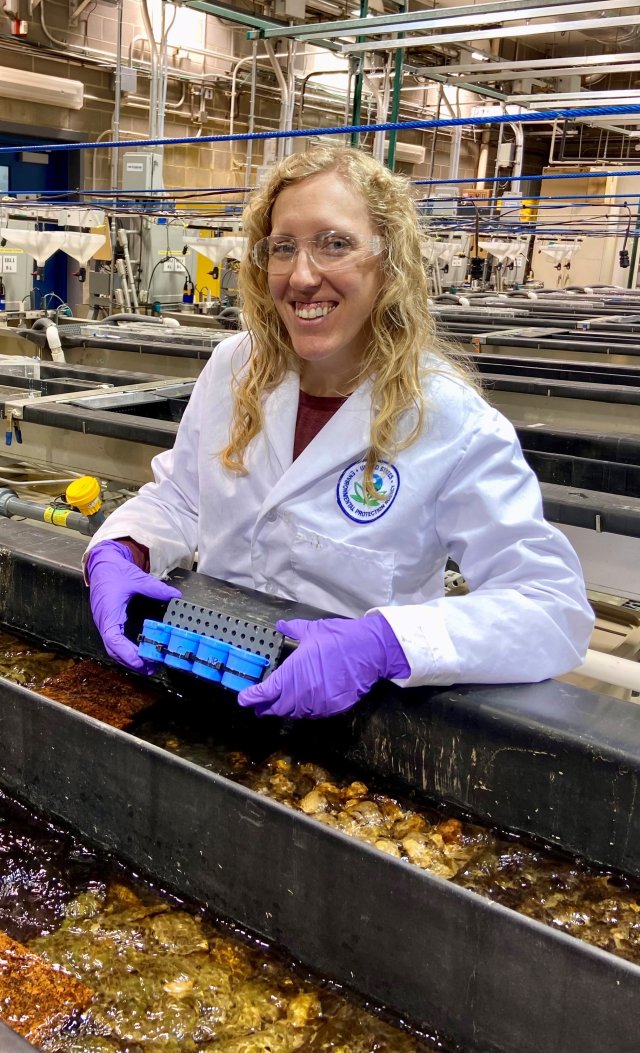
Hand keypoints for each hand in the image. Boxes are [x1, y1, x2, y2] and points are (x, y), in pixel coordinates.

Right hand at [87, 540, 180, 672]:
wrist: (101, 563)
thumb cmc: (114, 571)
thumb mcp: (136, 578)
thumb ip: (156, 588)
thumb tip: (175, 595)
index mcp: (108, 612)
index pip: (113, 640)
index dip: (126, 653)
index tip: (141, 661)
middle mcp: (104, 621)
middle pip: (113, 650)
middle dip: (131, 661)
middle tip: (151, 668)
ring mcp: (105, 622)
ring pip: (113, 648)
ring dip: (128, 658)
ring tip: (147, 664)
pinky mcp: (109, 621)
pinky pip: (114, 640)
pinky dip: (125, 650)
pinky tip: (138, 652)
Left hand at [237, 613, 409, 718]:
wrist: (369, 650)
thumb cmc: (338, 638)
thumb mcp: (312, 630)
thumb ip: (293, 629)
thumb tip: (280, 625)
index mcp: (292, 673)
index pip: (266, 692)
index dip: (252, 697)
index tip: (244, 699)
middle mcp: (301, 692)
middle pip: (277, 708)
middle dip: (266, 708)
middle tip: (258, 707)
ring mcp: (318, 703)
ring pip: (295, 713)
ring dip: (285, 710)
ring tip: (279, 706)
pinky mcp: (333, 708)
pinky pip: (314, 714)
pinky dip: (305, 710)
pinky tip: (303, 705)